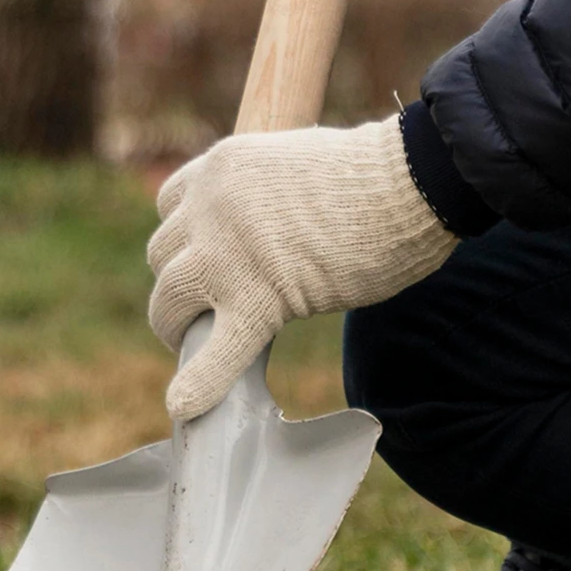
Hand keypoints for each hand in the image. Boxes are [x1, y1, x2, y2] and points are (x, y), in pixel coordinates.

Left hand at [145, 117, 456, 419]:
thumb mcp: (293, 164)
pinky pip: (216, 349)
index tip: (201, 259)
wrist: (408, 181)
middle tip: (204, 309)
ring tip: (195, 346)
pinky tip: (184, 406)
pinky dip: (199, 381)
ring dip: (178, 326)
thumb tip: (269, 225)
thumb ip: (264, 194)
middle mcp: (209, 204)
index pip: (170, 207)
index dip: (184, 239)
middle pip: (162, 255)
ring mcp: (225, 252)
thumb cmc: (372, 175)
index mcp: (222, 166)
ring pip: (170, 299)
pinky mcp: (258, 298)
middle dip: (179, 285)